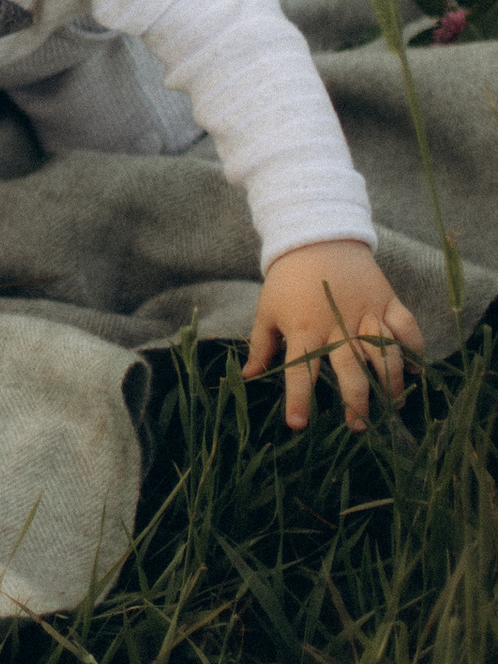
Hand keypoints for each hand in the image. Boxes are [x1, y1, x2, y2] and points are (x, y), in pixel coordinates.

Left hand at [246, 240, 423, 429]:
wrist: (317, 236)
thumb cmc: (288, 279)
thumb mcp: (267, 310)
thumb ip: (260, 346)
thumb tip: (247, 377)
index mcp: (304, 328)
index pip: (299, 370)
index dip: (298, 399)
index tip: (298, 425)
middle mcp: (337, 325)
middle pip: (350, 369)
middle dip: (355, 401)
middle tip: (357, 427)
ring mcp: (366, 313)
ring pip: (385, 353)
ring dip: (390, 383)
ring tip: (392, 407)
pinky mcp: (387, 301)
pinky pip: (407, 328)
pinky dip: (415, 349)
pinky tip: (415, 371)